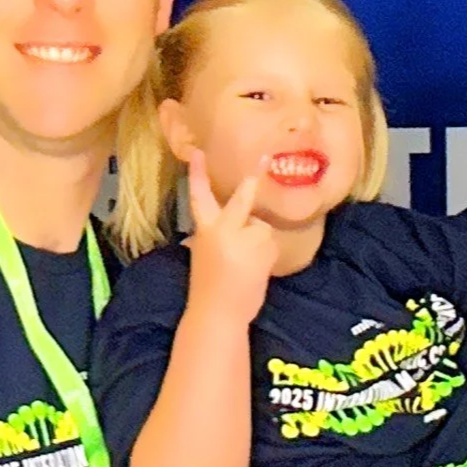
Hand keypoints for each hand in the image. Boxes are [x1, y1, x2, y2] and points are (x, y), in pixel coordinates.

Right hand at [186, 150, 278, 322]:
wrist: (219, 312)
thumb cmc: (210, 285)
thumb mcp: (205, 253)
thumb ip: (217, 234)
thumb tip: (235, 222)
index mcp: (204, 230)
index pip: (198, 197)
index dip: (197, 175)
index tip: (197, 153)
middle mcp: (224, 229)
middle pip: (242, 200)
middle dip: (251, 183)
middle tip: (265, 158)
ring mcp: (245, 238)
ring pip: (261, 226)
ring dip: (259, 240)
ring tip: (247, 264)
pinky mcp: (262, 248)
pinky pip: (269, 241)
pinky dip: (266, 253)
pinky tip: (255, 269)